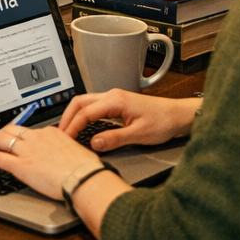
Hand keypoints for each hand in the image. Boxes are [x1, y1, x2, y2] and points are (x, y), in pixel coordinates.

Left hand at [0, 123, 103, 200]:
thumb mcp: (76, 152)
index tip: (13, 141)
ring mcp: (27, 150)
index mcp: (51, 133)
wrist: (85, 178)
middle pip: (10, 129)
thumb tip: (63, 156)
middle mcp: (37, 138)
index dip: (16, 136)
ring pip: (0, 140)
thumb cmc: (86, 170)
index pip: (28, 130)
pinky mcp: (21, 165)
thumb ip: (65, 150)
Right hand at [58, 90, 199, 151]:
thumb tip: (94, 144)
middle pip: (80, 102)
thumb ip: (115, 139)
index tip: (65, 139)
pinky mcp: (117, 104)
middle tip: (60, 135)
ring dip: (74, 116)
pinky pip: (94, 107)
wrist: (179, 116)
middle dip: (67, 118)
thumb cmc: (164, 122)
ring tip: (67, 131)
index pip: (85, 112)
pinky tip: (82, 127)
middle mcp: (112, 96)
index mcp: (115, 100)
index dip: (72, 126)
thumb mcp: (139, 134)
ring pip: (85, 103)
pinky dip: (83, 116)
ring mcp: (114, 99)